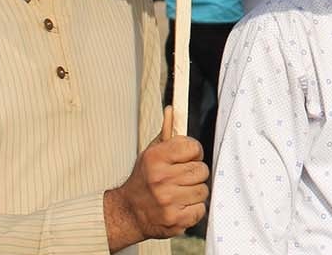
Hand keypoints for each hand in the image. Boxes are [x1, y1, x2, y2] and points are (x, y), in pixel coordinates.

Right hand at [104, 107, 207, 248]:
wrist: (128, 213)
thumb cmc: (144, 180)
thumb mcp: (150, 153)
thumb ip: (166, 132)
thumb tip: (172, 109)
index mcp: (156, 158)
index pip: (194, 148)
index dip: (193, 153)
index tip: (186, 158)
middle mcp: (161, 179)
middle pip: (202, 170)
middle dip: (194, 174)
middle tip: (181, 178)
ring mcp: (168, 202)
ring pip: (203, 190)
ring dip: (195, 192)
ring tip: (179, 193)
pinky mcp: (175, 221)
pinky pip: (201, 209)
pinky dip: (193, 209)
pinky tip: (180, 206)